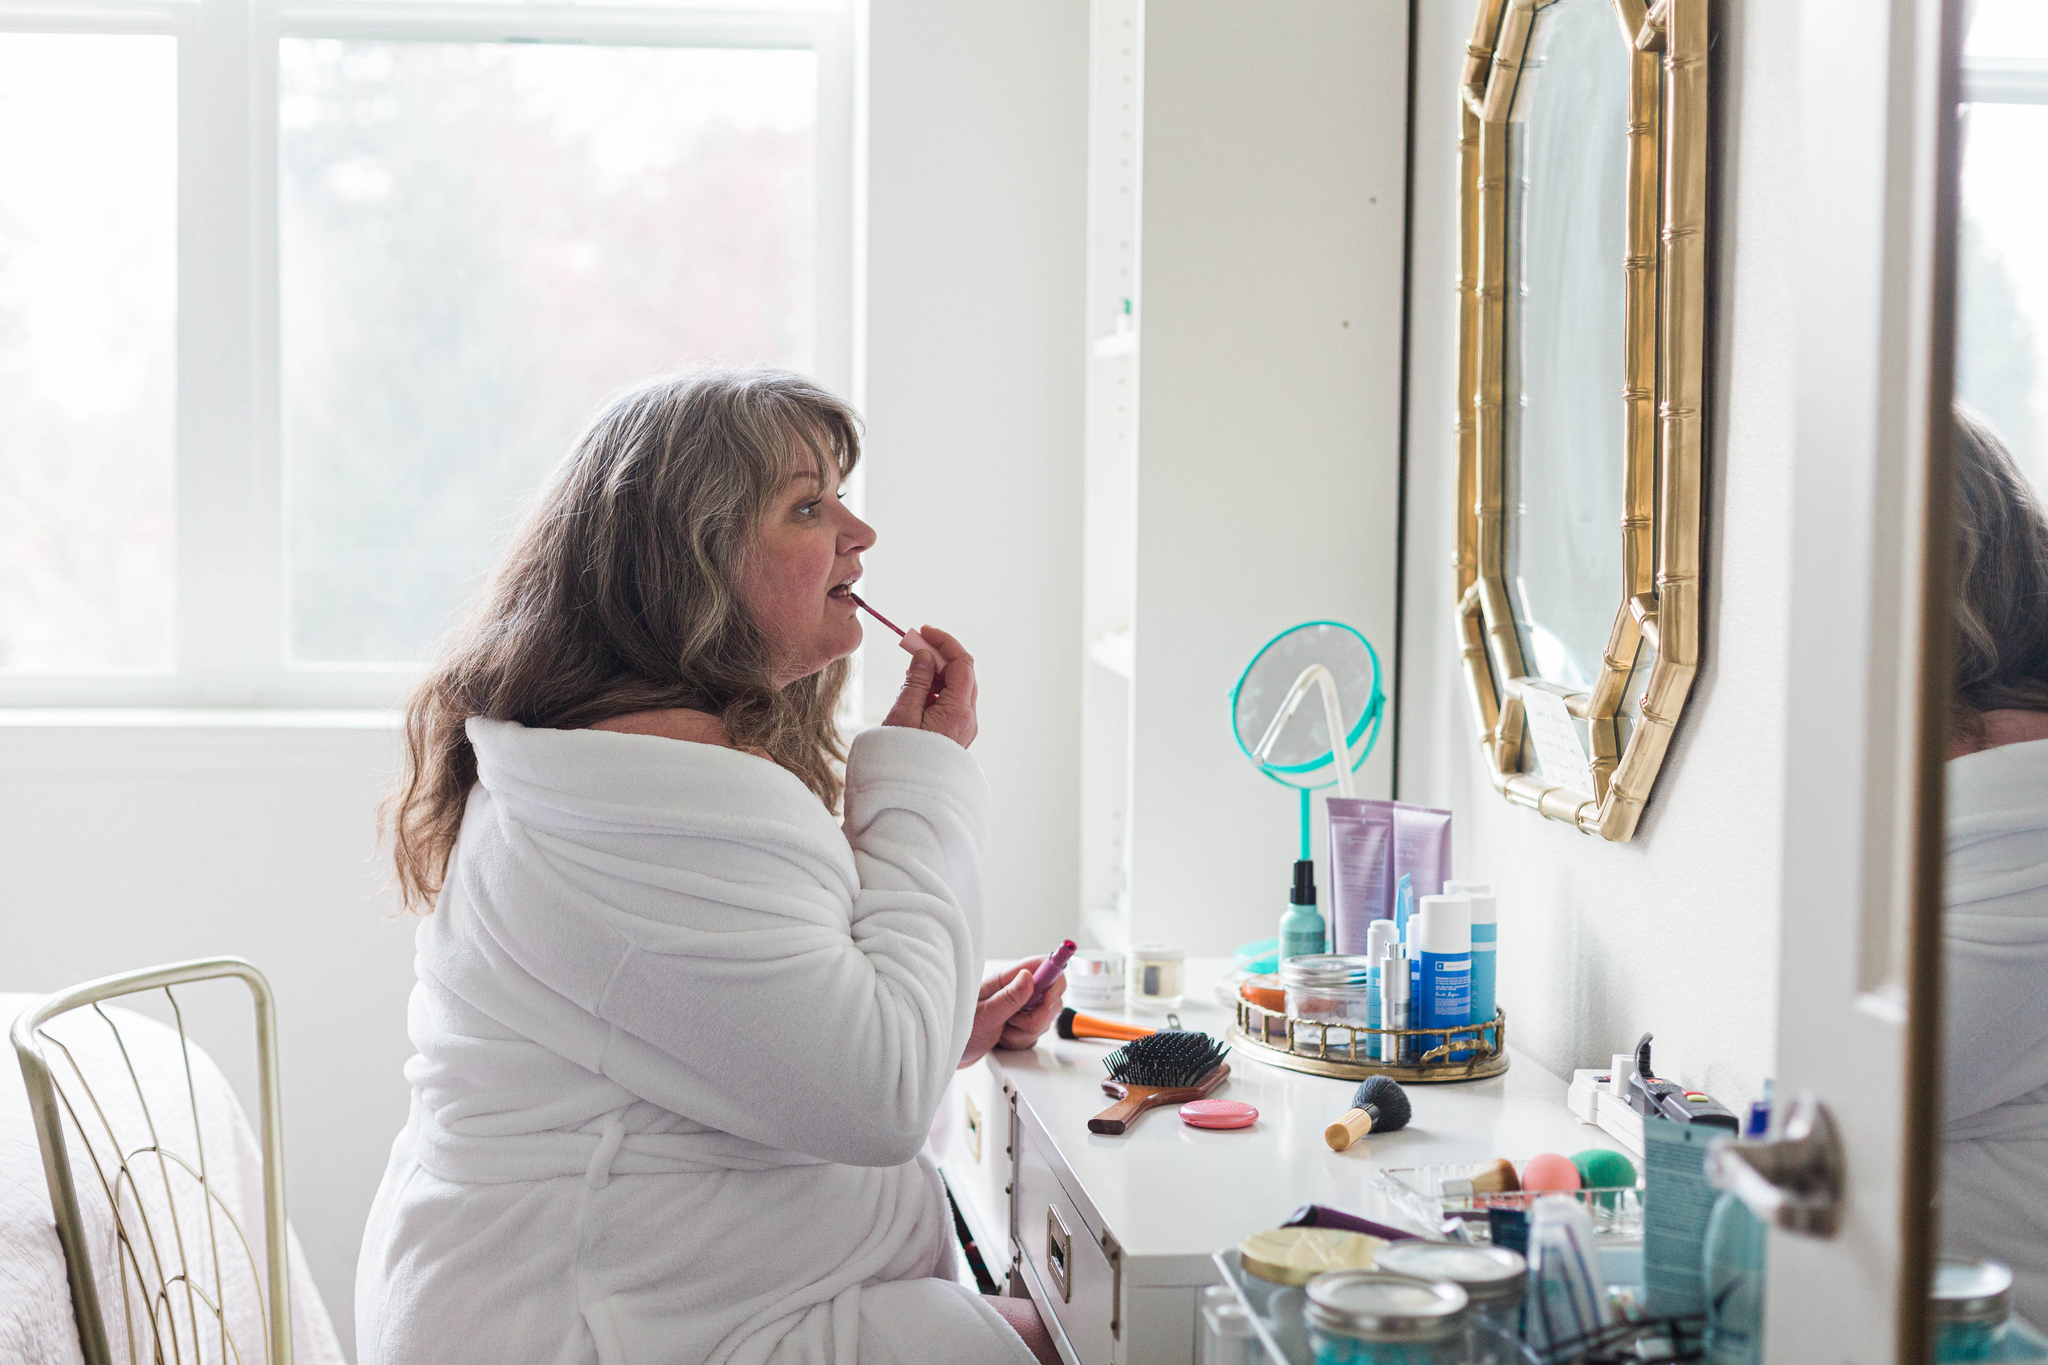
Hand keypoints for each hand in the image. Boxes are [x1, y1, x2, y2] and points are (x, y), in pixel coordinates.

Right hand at [881, 625, 976, 748]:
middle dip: (940, 655)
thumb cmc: (901, 758)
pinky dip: (936, 690)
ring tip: (910, 669)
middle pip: (963, 674)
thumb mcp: (904, 714)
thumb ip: (917, 681)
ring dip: (937, 672)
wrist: (906, 797)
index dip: (945, 643)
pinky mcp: (955, 735)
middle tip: (913, 645)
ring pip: (957, 688)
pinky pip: (951, 703)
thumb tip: (926, 656)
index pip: (963, 663)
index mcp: (959, 712)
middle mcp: (968, 719)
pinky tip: (916, 691)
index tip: (924, 632)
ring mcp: (964, 728)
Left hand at [959, 959, 1065, 1067]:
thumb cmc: (955, 1026)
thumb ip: (1008, 998)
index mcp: (1005, 979)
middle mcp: (1015, 990)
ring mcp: (1019, 1008)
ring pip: (1044, 1019)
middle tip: (1014, 1021)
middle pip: (1050, 997)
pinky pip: (1035, 1035)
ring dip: (1025, 1032)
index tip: (1047, 999)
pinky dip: (1020, 1042)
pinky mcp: (1019, 1026)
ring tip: (1002, 1031)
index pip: (1043, 966)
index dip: (1053, 980)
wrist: (945, 1049)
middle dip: (1038, 1016)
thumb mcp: (983, 1015)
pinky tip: (1002, 1040)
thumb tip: (1029, 977)